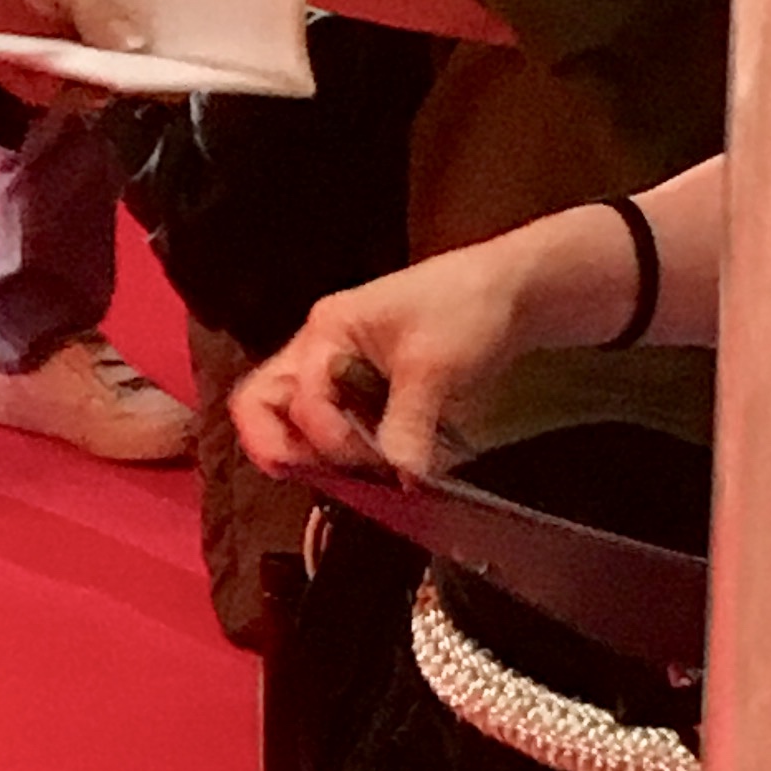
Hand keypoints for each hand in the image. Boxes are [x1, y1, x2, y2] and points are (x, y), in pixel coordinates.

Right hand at [235, 233, 564, 481]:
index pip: (296, 396)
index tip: (368, 459)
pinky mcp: (359, 392)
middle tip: (316, 476)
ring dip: (310, 453)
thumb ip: (409, 421)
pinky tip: (370, 468)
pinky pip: (327, 425)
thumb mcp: (435, 365)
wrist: (507, 293)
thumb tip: (400, 476)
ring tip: (350, 476)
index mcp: (327, 331)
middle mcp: (318, 352)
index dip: (325, 435)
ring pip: (289, 418)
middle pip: (262, 403)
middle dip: (280, 445)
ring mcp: (335, 372)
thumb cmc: (465, 308)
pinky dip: (339, 453)